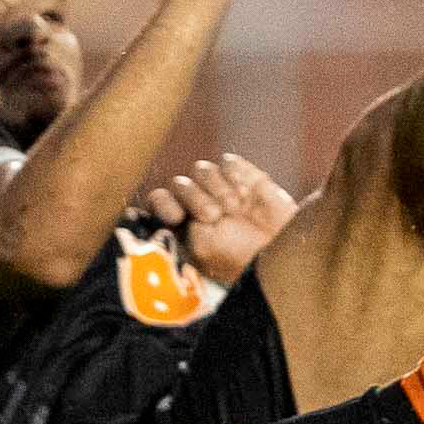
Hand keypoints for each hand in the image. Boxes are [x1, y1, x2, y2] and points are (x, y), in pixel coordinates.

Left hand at [143, 153, 295, 282]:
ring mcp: (221, 190)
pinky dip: (235, 176)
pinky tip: (247, 194)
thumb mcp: (200, 250)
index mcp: (182, 227)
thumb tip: (140, 213)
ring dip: (217, 189)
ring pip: (201, 169)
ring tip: (235, 209)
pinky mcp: (245, 177)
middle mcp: (198, 205)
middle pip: (179, 183)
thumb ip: (174, 226)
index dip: (162, 203)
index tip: (176, 216)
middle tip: (215, 217)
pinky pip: (227, 163)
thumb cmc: (239, 260)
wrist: (283, 250)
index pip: (158, 201)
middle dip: (195, 199)